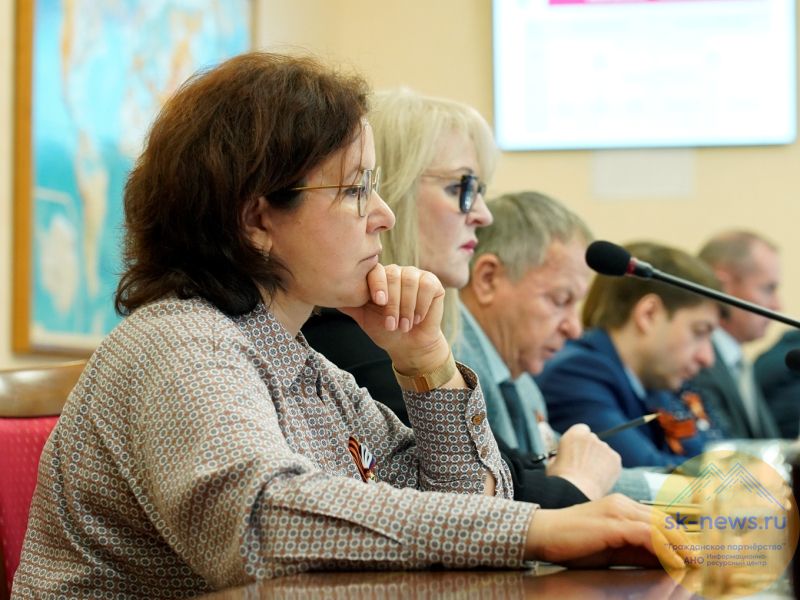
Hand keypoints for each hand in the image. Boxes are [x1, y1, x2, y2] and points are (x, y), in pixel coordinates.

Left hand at [338, 264, 448, 373]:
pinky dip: (421, 305)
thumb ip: (348, 303)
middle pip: (394, 276)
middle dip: (393, 304)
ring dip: (406, 307)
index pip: (376, 271)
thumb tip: (325, 293)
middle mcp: (398, 272)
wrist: (409, 345)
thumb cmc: (386, 330)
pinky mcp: (433, 283)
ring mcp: (416, 275)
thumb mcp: (363, 317)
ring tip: (404, 326)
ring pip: (410, 281)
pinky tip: (417, 318)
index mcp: (380, 277)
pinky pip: (427, 286)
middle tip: (391, 325)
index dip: (377, 285)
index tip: (378, 302)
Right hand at [525, 494, 696, 568]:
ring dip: (682, 546)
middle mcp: (622, 504)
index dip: (681, 538)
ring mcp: (617, 511)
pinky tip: (675, 562)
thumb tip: (662, 561)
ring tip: (697, 563)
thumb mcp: (609, 549)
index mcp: (621, 507)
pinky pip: (646, 535)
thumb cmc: (571, 543)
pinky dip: (664, 549)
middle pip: (665, 521)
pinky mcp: (612, 523)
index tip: (697, 555)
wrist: (542, 533)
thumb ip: (635, 551)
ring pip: (660, 526)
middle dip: (688, 542)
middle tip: (706, 561)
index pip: (659, 521)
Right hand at [546, 424, 620, 499]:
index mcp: (574, 435)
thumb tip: (557, 459)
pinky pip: (612, 460)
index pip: (581, 429)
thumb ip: (558, 456)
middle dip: (590, 450)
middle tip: (585, 465)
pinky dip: (609, 467)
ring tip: (592, 476)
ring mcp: (605, 447)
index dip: (580, 440)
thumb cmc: (561, 480)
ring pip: (603, 451)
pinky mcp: (616, 458)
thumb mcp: (552, 464)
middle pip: (593, 440)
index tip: (578, 449)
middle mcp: (590, 437)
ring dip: (599, 459)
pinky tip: (600, 478)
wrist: (577, 492)